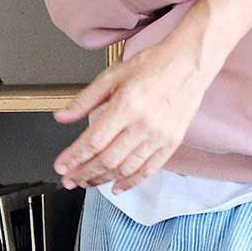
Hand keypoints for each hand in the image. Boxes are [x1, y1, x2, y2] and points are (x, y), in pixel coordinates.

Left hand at [52, 38, 211, 191]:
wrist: (190, 63)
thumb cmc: (153, 65)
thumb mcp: (113, 75)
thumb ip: (85, 99)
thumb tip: (61, 117)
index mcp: (127, 105)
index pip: (94, 141)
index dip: (74, 158)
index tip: (61, 166)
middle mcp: (144, 124)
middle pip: (107, 160)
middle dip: (83, 173)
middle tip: (69, 179)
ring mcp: (160, 136)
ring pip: (125, 168)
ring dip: (103, 179)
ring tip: (87, 182)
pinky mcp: (172, 143)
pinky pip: (148, 170)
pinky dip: (131, 182)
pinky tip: (116, 186)